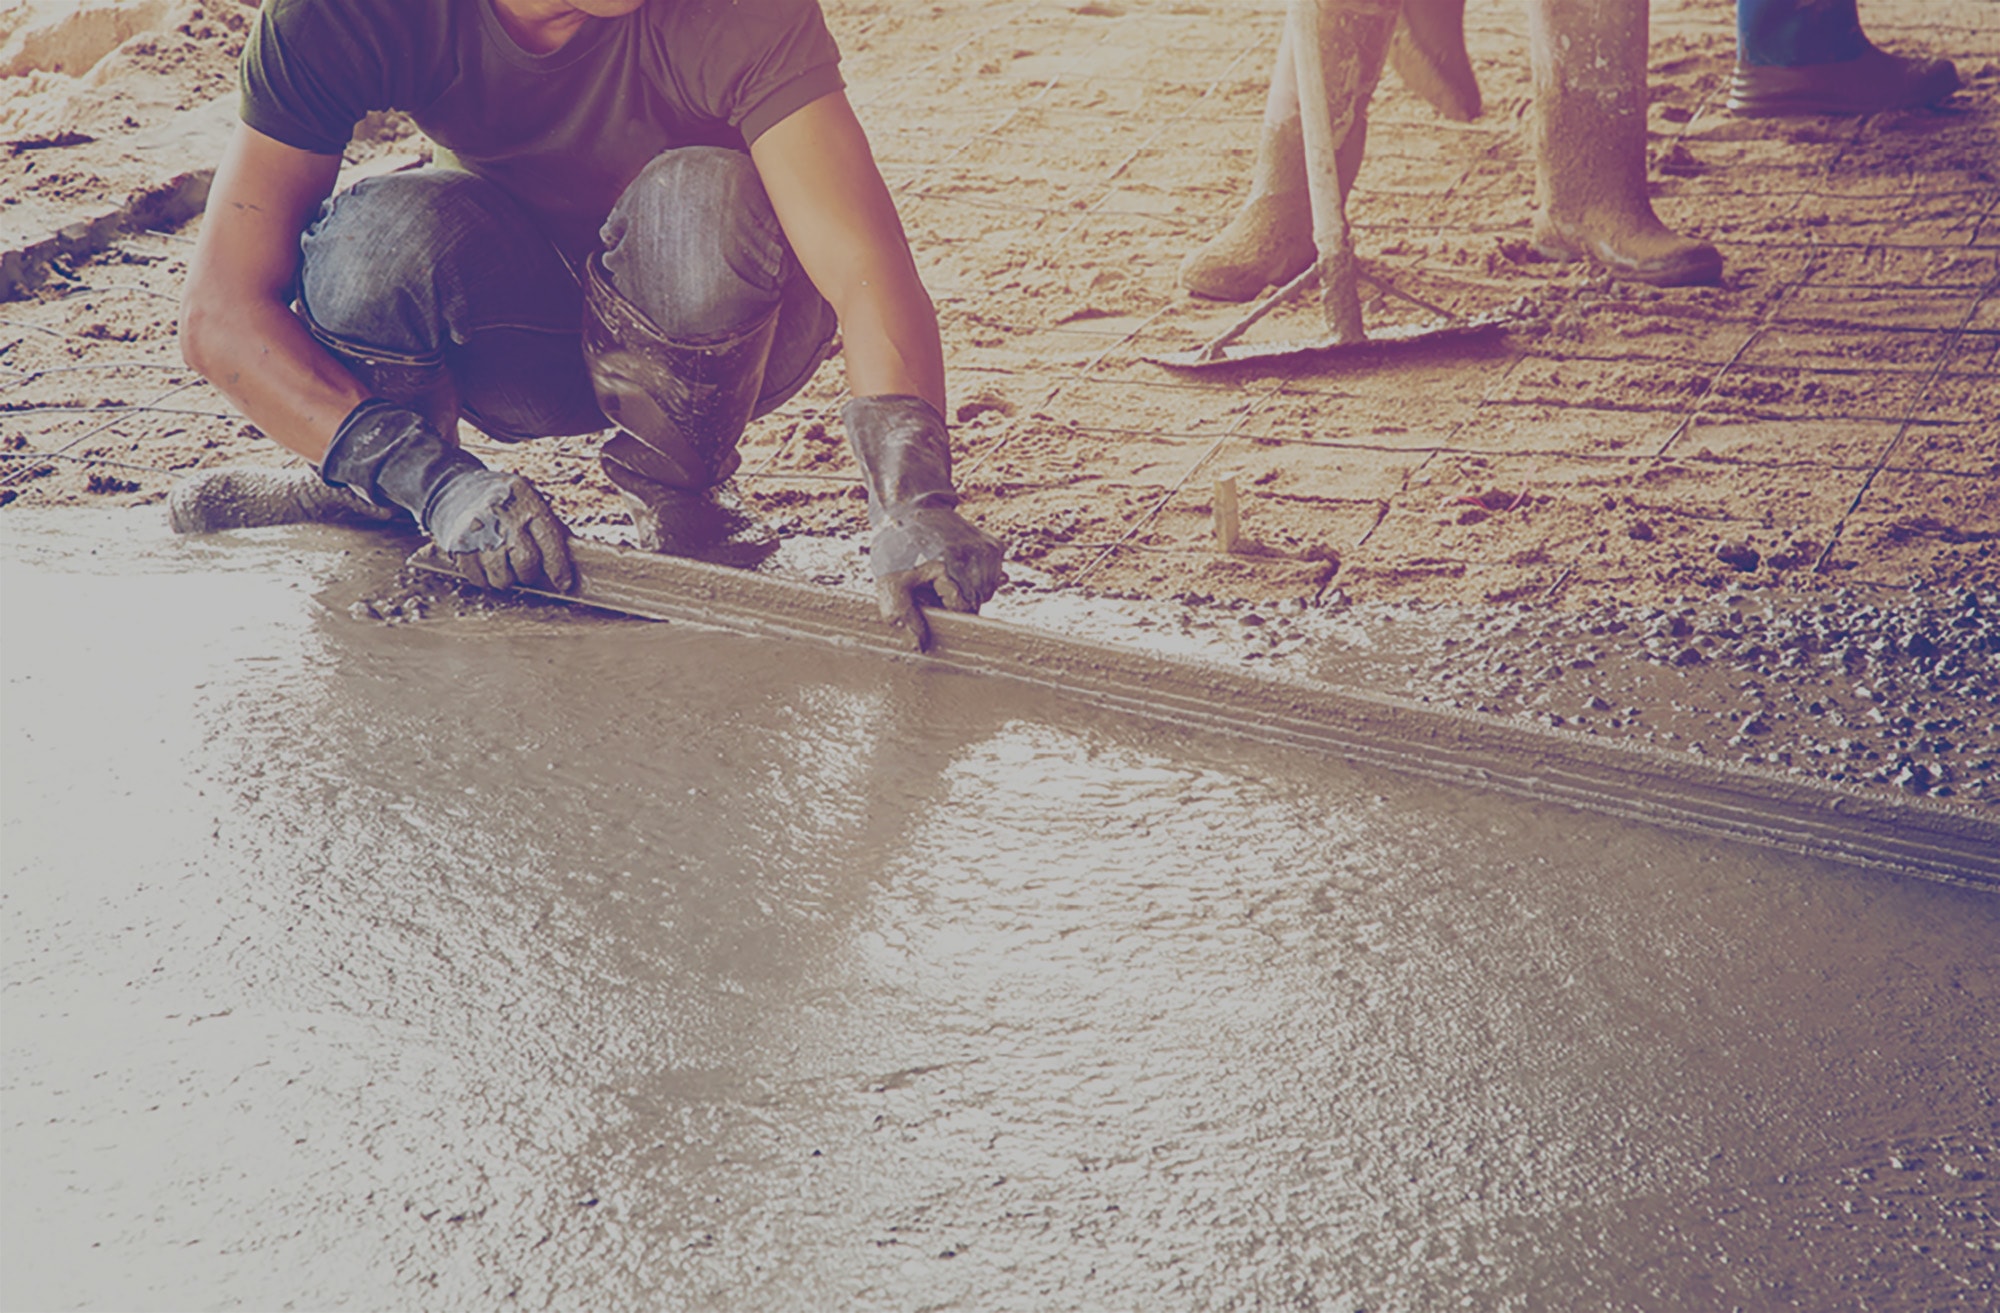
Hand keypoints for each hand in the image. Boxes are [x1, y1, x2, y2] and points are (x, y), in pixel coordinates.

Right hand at [424, 468, 575, 592]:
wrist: (454, 487)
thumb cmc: (503, 500)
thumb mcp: (530, 501)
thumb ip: (549, 528)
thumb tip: (574, 563)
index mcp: (527, 502)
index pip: (550, 541)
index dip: (559, 568)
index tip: (564, 584)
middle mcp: (502, 514)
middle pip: (525, 562)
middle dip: (529, 574)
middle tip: (526, 571)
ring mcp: (478, 529)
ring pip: (501, 577)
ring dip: (507, 579)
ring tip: (505, 566)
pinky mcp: (458, 544)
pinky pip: (478, 579)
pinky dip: (486, 579)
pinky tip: (487, 565)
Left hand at [868, 502, 1005, 651]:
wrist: (909, 509)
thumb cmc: (896, 549)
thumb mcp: (890, 584)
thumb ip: (904, 617)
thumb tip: (923, 645)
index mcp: (950, 565)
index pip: (964, 610)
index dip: (946, 611)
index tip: (931, 600)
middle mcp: (975, 555)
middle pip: (977, 602)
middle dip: (956, 601)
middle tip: (932, 585)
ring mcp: (988, 548)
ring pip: (987, 591)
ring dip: (967, 590)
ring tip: (943, 574)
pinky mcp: (994, 545)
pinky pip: (992, 578)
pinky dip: (977, 578)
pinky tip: (957, 566)